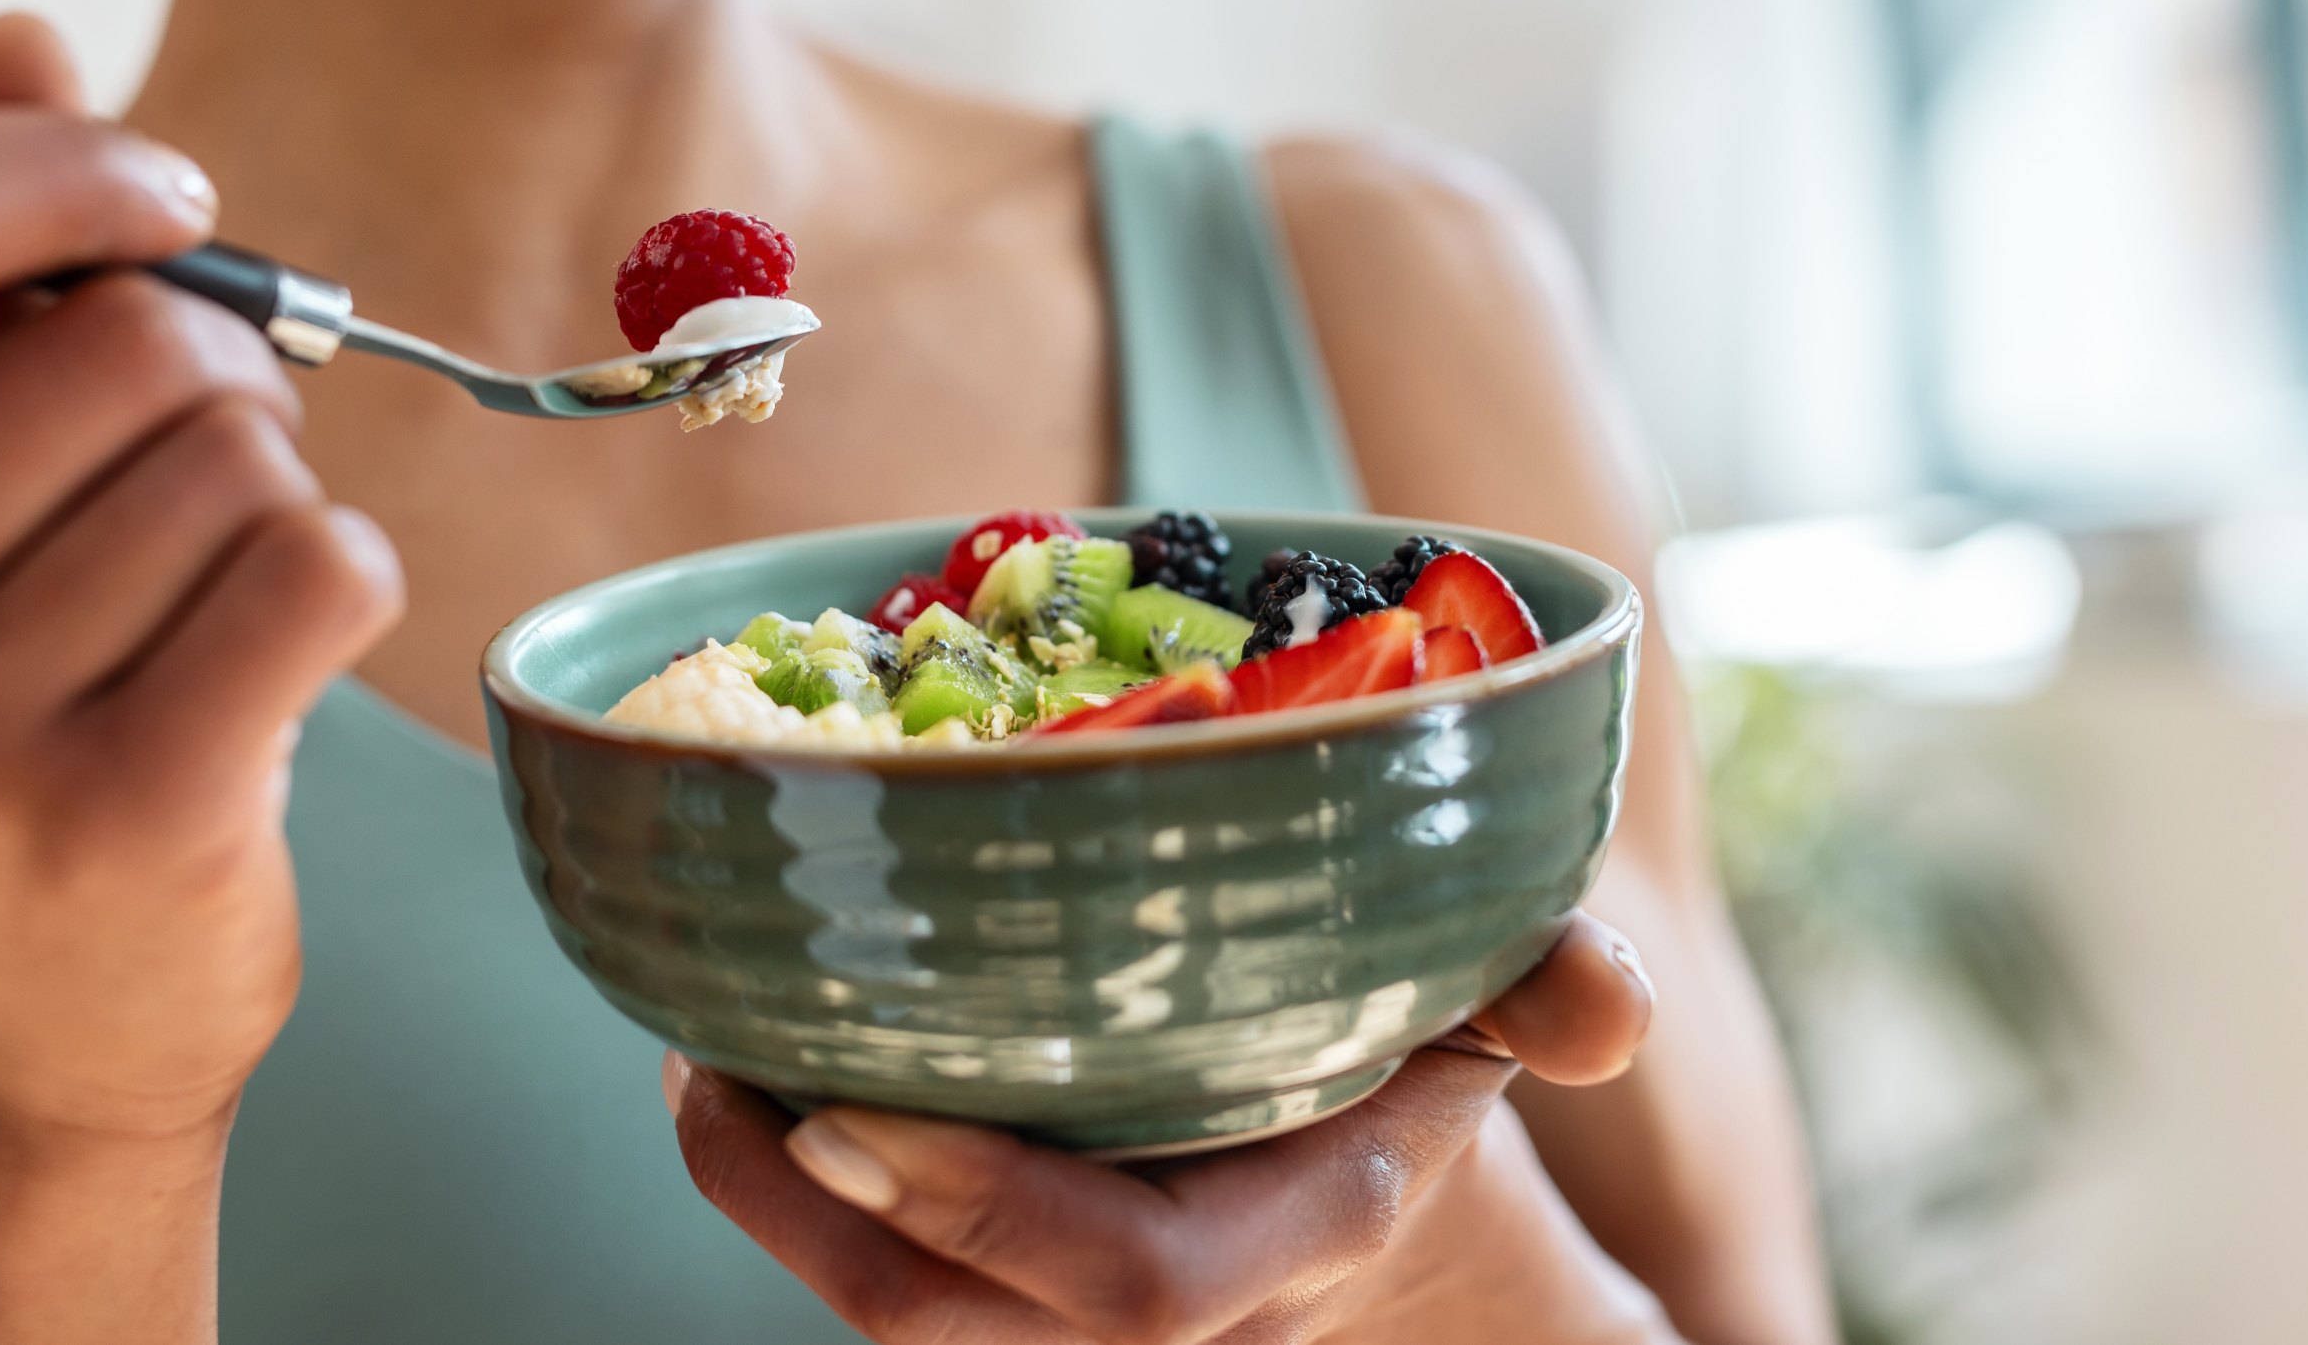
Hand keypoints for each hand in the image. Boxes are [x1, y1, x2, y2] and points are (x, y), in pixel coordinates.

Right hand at [0, 16, 402, 1143]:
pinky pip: (322, 565)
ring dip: (274, 499)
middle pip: (118, 345)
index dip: (50, 169)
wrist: (52, 1031)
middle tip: (209, 471)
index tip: (168, 195)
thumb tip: (22, 34)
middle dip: (219, 376)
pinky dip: (348, 580)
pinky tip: (279, 659)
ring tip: (207, 602)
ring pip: (238, 460)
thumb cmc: (11, 715)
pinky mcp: (120, 815)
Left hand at [674, 909, 1674, 1344]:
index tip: (847, 1107)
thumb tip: (1606, 1004)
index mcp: (1299, 1231)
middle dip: (806, 1215)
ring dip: (764, 1199)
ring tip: (701, 1045)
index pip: (1132, 1286)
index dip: (984, 1210)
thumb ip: (1563, 995)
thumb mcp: (1509, 1008)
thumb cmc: (1426, 1058)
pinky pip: (876, 1266)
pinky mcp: (1003, 1281)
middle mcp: (1173, 1298)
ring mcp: (1072, 1309)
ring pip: (888, 1310)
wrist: (1382, 1182)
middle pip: (950, 1324)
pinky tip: (743, 1054)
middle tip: (714, 1064)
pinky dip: (790, 1181)